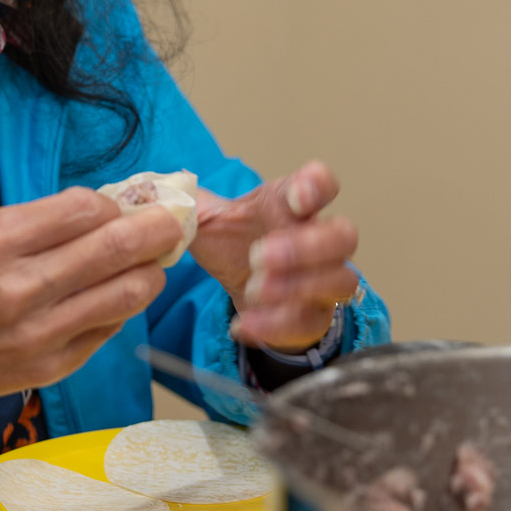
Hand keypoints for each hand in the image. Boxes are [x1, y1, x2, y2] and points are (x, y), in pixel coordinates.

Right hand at [0, 188, 181, 473]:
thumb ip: (35, 222)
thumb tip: (104, 208)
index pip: (85, 208)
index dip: (113, 202)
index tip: (121, 203)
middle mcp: (18, 287)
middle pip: (117, 247)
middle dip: (157, 227)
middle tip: (174, 219)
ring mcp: (37, 333)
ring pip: (127, 292)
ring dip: (150, 270)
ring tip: (152, 261)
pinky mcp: (50, 368)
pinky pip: (108, 329)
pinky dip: (119, 307)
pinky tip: (113, 296)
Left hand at [190, 160, 358, 350]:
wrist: (240, 284)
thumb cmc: (232, 241)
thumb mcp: (206, 218)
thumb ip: (188, 206)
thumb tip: (166, 194)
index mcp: (289, 204)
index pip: (321, 184)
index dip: (318, 186)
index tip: (299, 198)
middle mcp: (317, 238)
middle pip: (344, 235)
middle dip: (307, 247)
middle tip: (260, 256)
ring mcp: (323, 278)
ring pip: (341, 281)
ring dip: (298, 287)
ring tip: (253, 289)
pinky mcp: (316, 315)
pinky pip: (312, 323)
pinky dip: (277, 326)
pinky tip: (244, 325)